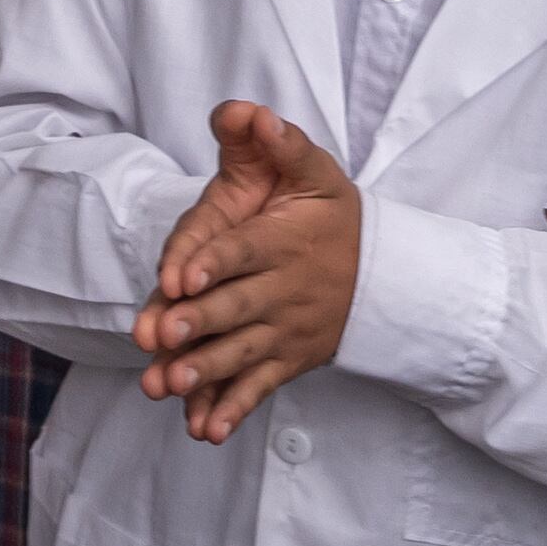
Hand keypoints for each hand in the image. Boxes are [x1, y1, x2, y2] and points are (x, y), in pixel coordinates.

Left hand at [137, 99, 360, 441]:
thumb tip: (253, 114)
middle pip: (236, 308)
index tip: (181, 277)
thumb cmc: (332, 211)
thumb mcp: (314, 168)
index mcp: (281, 241)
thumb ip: (280, 143)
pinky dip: (233, 409)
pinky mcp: (286, 359)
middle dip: (199, 324)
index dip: (211, 261)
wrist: (384, 271)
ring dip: (204, 372)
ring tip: (167, 385)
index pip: (243, 251)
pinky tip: (204, 431)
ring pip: (241, 353)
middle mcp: (282, 290)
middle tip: (162, 337)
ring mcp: (284, 330)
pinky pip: (260, 387)